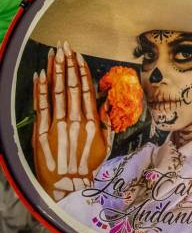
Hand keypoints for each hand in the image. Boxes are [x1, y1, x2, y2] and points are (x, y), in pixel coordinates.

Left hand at [33, 42, 108, 200]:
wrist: (69, 186)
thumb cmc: (89, 165)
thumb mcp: (105, 143)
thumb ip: (107, 120)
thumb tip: (109, 100)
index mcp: (91, 121)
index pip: (86, 89)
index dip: (81, 70)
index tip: (78, 55)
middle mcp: (75, 119)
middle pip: (71, 86)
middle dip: (67, 64)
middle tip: (64, 46)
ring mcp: (58, 125)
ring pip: (57, 92)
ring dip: (55, 71)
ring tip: (54, 54)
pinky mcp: (42, 132)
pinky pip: (42, 107)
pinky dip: (41, 90)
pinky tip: (40, 76)